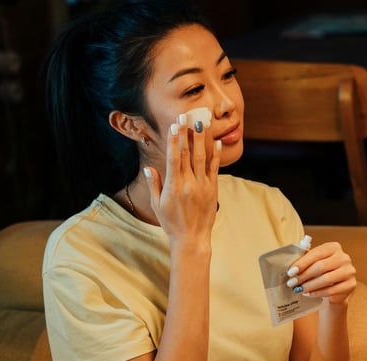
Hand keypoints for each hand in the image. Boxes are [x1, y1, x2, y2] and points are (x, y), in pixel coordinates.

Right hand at [145, 117, 220, 246]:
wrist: (192, 238)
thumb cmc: (171, 222)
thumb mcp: (157, 204)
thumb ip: (155, 184)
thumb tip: (149, 168)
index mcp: (173, 185)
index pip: (173, 157)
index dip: (174, 140)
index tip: (174, 125)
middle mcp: (189, 183)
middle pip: (188, 153)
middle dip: (186, 133)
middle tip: (186, 116)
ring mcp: (202, 186)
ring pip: (202, 158)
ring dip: (202, 139)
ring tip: (202, 123)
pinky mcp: (212, 189)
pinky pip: (214, 169)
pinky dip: (216, 155)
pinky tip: (217, 143)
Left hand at [286, 242, 355, 304]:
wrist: (337, 286)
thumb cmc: (323, 272)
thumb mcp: (315, 262)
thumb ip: (305, 261)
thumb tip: (291, 269)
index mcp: (334, 247)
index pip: (316, 253)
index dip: (302, 263)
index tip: (290, 272)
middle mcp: (344, 257)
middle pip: (321, 266)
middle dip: (304, 275)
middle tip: (292, 283)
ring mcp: (349, 271)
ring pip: (326, 279)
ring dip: (309, 285)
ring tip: (299, 289)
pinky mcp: (350, 285)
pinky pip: (331, 290)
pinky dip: (317, 293)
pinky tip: (308, 294)